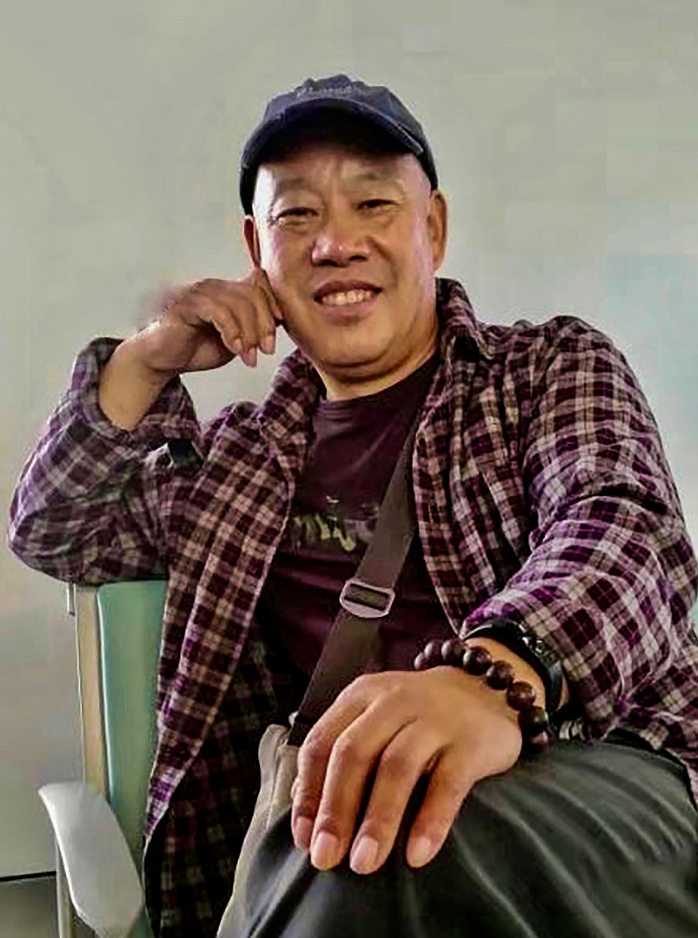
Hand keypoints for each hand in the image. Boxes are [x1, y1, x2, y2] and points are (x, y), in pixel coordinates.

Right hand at [131, 266, 284, 375]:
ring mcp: (200, 293)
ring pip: (238, 303)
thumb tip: (278, 323)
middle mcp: (215, 287)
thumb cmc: (197, 349)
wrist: (163, 360)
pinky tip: (234, 349)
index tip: (279, 328)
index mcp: (227, 291)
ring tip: (248, 356)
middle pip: (253, 293)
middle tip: (266, 350)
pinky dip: (231, 332)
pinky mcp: (187, 305)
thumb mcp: (236, 340)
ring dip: (249, 333)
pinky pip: (218, 311)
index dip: (274, 303)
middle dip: (265, 324)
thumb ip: (254, 329)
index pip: (259, 283)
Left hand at [289, 666, 522, 875]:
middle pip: (355, 753)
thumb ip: (341, 752)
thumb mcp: (374, 718)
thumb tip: (304, 809)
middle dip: (336, 809)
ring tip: (364, 864)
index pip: (322, 742)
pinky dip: (430, 820)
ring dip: (377, 819)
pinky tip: (417, 855)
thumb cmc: (417, 716)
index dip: (309, 792)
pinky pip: (448, 783)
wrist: (486, 689)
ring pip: (397, 767)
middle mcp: (393, 702)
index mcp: (360, 696)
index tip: (303, 839)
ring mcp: (434, 719)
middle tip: (326, 858)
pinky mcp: (470, 743)